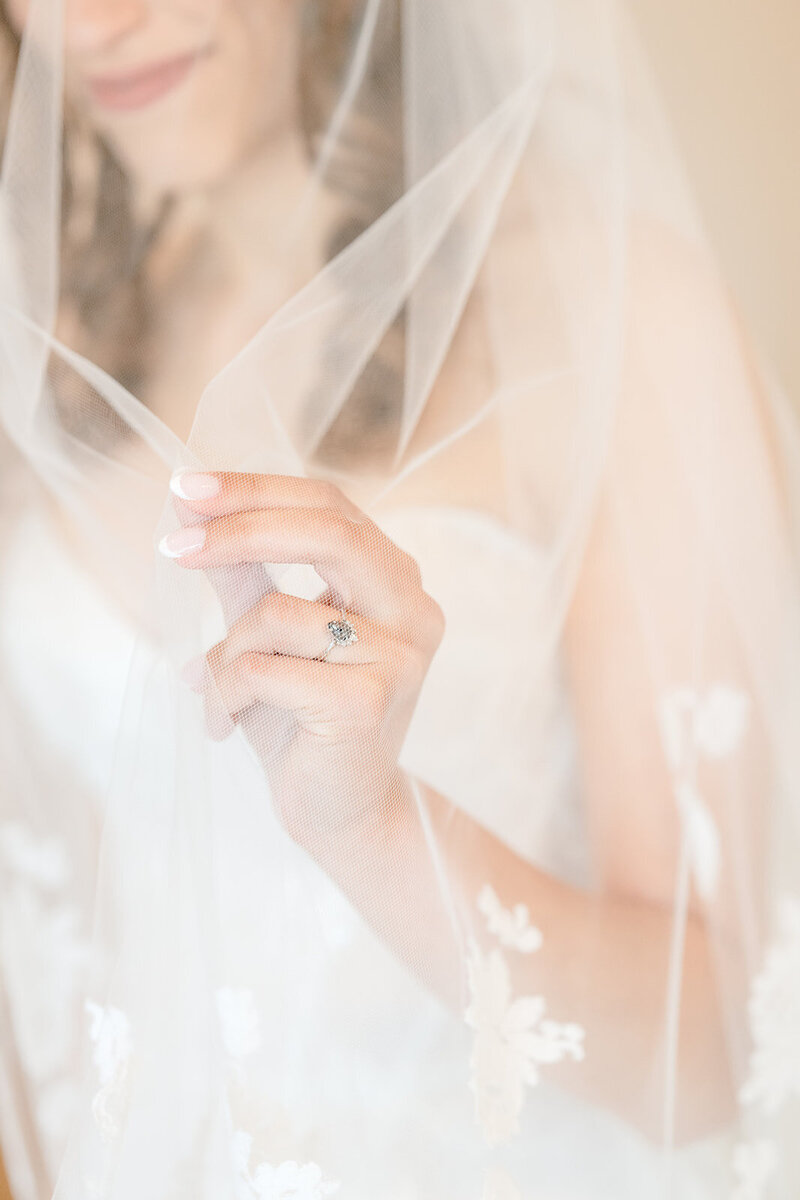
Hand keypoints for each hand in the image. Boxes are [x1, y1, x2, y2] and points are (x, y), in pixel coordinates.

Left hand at [161, 471, 444, 845]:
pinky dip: (228, 691)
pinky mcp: (368, 701)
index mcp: (395, 582)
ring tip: (213, 688)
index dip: (257, 491)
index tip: (185, 489)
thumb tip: (190, 506)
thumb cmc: (305, 721)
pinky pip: (265, 668)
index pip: (331, 507)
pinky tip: (227, 722)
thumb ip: (242, 570)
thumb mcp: (267, 634)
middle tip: (174, 547)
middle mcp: (413, 610)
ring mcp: (399, 656)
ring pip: (278, 612)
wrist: (340, 813)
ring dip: (225, 652)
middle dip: (240, 530)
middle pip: (328, 533)